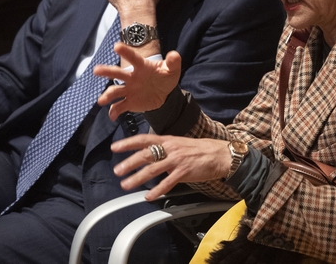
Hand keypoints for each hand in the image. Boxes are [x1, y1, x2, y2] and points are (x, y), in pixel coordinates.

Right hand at [96, 45, 181, 118]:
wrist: (164, 93)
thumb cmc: (165, 77)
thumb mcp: (172, 69)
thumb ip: (173, 62)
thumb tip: (174, 55)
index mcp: (141, 66)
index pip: (133, 58)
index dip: (125, 52)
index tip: (116, 46)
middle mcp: (131, 77)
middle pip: (117, 73)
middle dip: (106, 72)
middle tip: (96, 70)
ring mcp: (129, 90)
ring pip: (115, 91)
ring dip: (108, 95)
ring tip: (101, 101)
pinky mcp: (129, 102)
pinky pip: (120, 107)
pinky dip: (115, 111)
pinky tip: (112, 116)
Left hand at [111, 134, 230, 199]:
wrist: (220, 155)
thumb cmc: (201, 150)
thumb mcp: (180, 143)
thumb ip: (165, 148)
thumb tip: (151, 154)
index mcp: (168, 140)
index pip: (144, 139)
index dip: (128, 143)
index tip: (115, 147)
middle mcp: (170, 148)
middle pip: (145, 155)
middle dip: (129, 163)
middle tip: (117, 170)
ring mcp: (177, 160)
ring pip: (152, 169)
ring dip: (137, 178)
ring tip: (126, 184)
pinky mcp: (184, 172)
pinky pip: (167, 182)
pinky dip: (157, 190)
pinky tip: (149, 196)